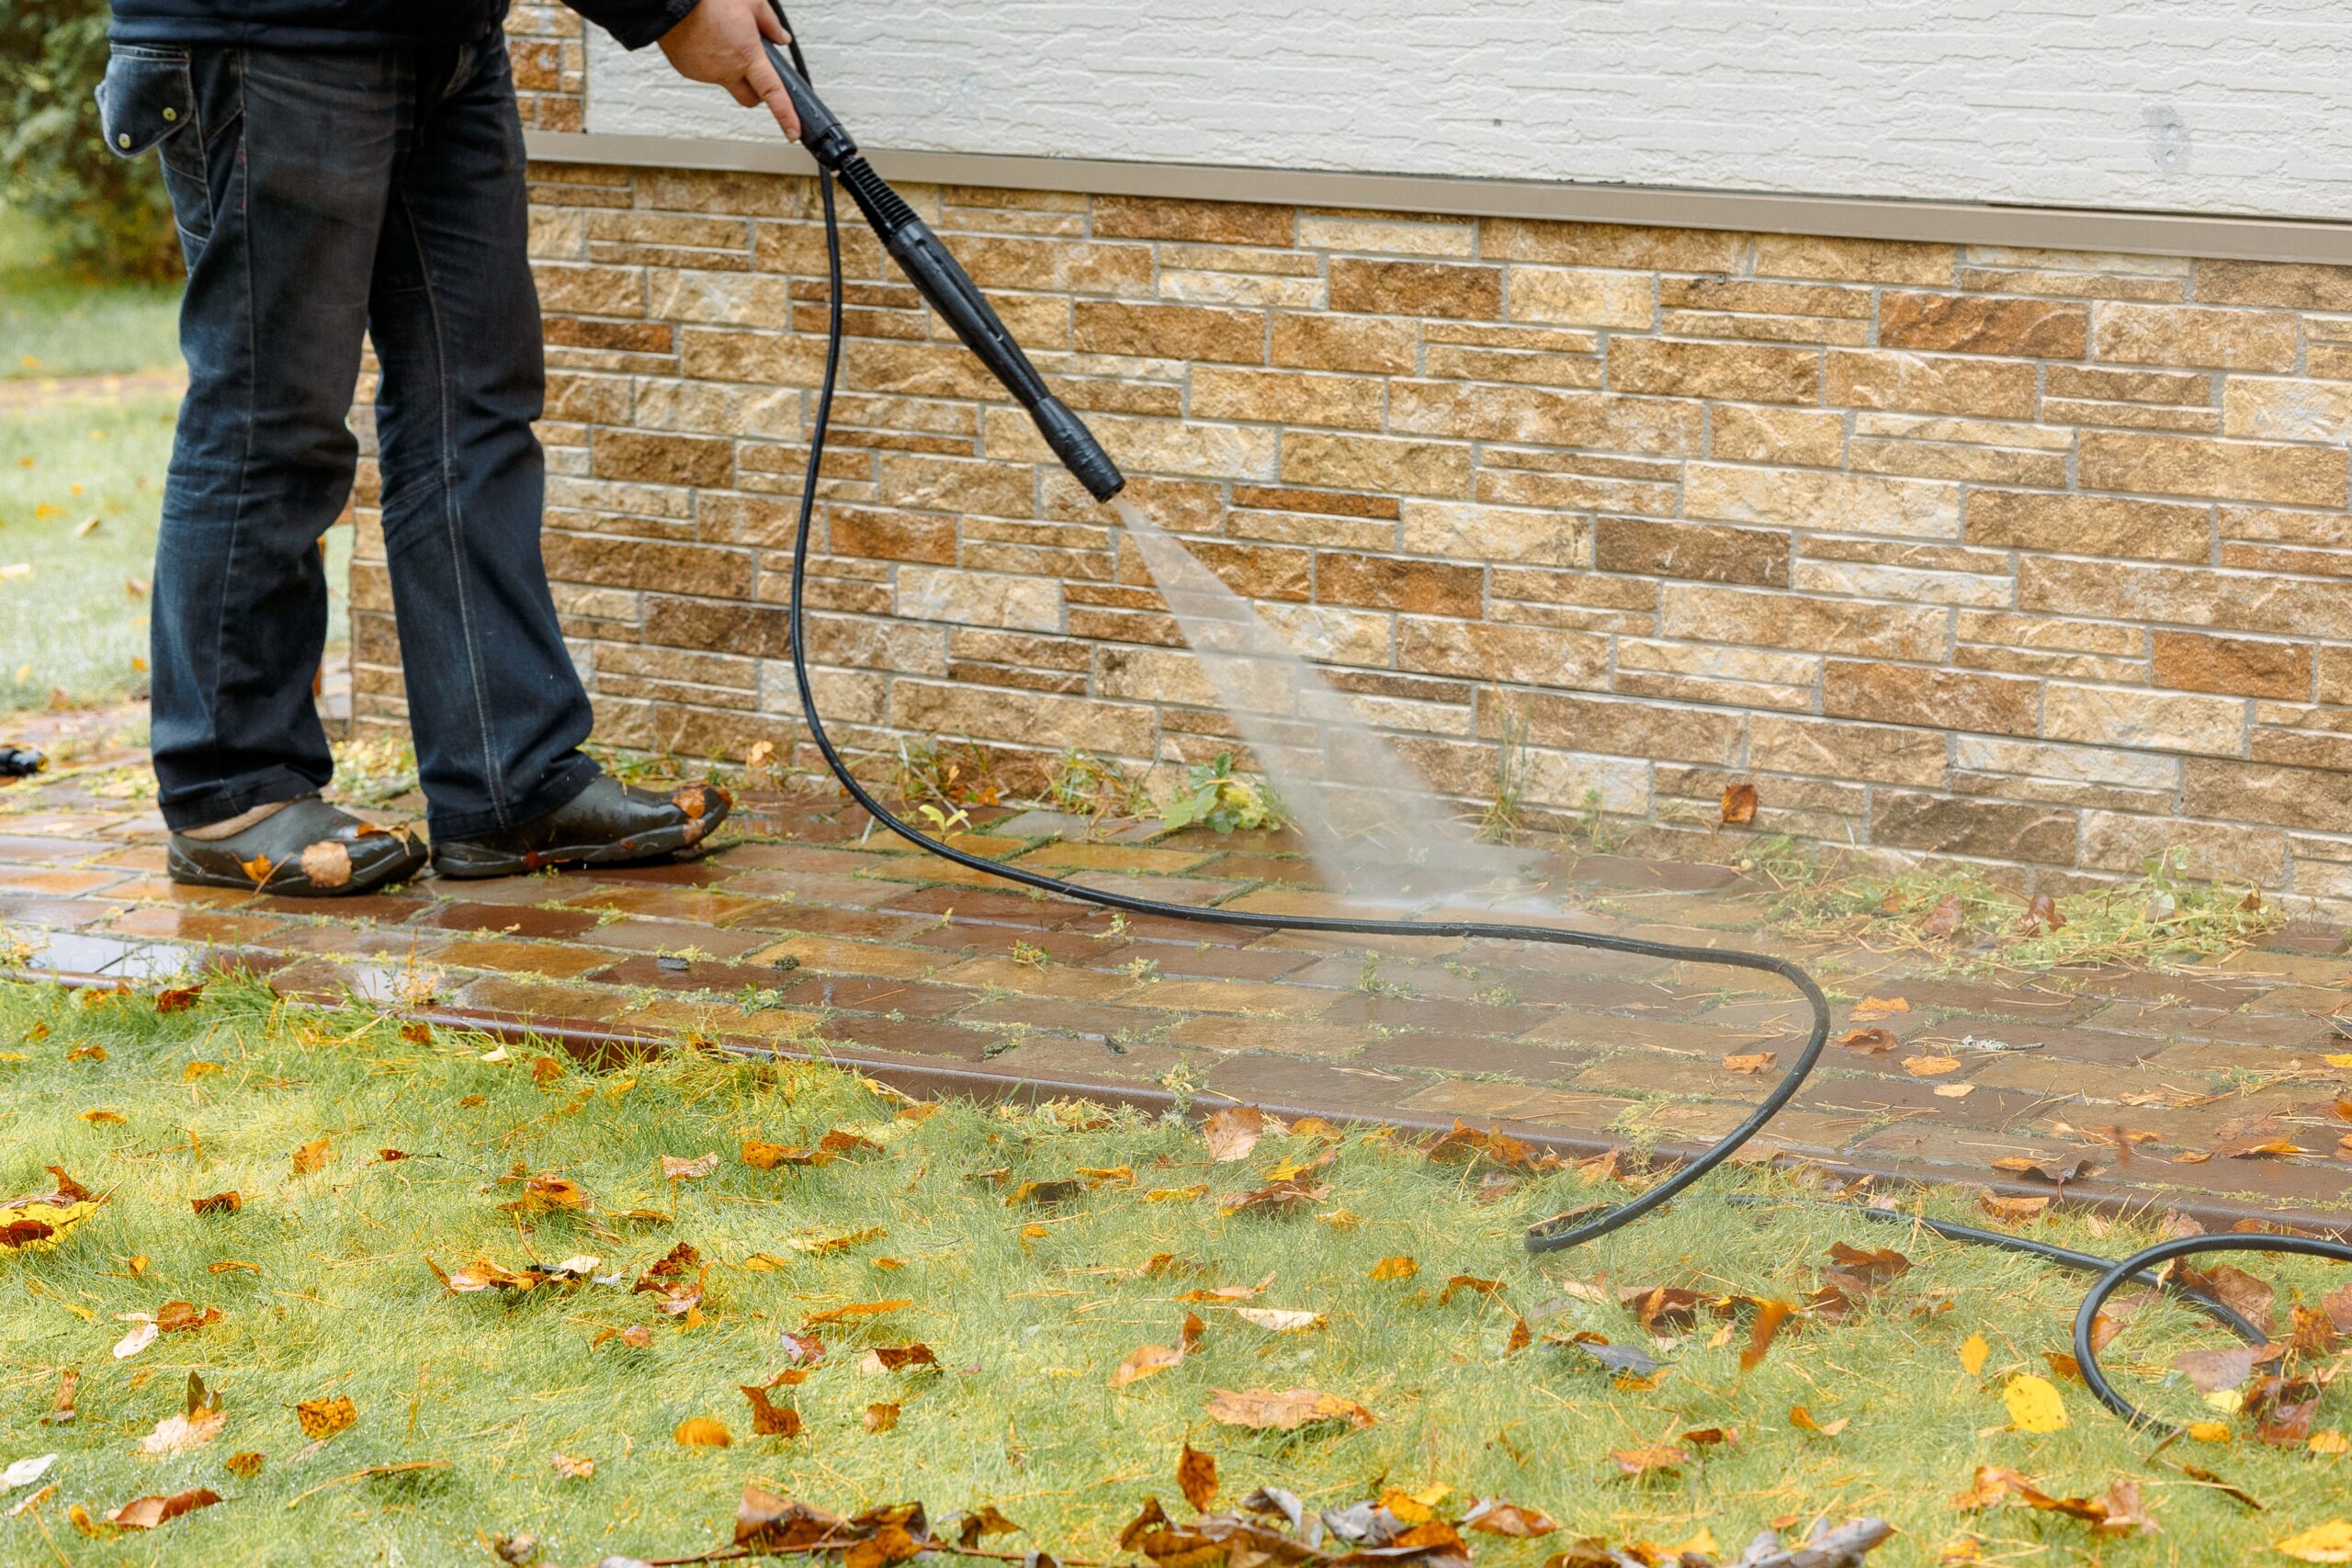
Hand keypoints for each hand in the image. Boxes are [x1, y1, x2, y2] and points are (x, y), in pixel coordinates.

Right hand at [658, 0, 801, 138]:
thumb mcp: (751, 2)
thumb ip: (770, 24)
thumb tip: (781, 38)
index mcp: (747, 56)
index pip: (773, 93)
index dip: (786, 115)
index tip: (793, 131)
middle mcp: (726, 70)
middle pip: (749, 98)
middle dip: (757, 92)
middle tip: (756, 73)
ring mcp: (705, 73)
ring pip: (726, 82)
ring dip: (729, 69)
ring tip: (721, 37)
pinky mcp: (687, 70)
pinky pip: (705, 72)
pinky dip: (709, 62)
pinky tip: (705, 39)